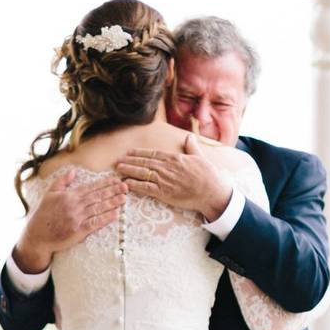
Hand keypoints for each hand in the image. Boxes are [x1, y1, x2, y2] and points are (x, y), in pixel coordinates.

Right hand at [14, 169, 127, 272]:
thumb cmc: (43, 214)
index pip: (91, 187)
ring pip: (98, 208)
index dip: (105, 183)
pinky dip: (106, 219)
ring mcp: (77, 218)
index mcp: (69, 196)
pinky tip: (116, 215)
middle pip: (97, 196)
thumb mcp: (50, 194)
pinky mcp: (78, 231)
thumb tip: (73, 171)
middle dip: (113, 191)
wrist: (38, 235)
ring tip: (124, 198)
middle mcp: (74, 205)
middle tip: (126, 187)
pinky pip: (95, 223)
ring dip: (112, 203)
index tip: (116, 180)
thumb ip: (62, 181)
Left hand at [116, 134, 231, 221]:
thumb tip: (189, 137)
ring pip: (142, 173)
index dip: (139, 153)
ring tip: (118, 169)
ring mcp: (164, 180)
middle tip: (118, 160)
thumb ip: (191, 147)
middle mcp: (166, 167)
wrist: (211, 191)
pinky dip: (134, 185)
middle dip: (130, 160)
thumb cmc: (207, 175)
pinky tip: (126, 183)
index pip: (152, 153)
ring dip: (129, 170)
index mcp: (174, 158)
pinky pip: (145, 187)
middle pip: (144, 162)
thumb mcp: (200, 157)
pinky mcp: (163, 192)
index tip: (130, 152)